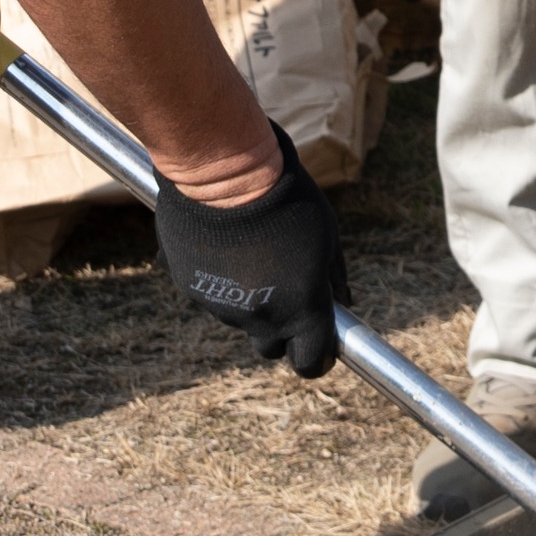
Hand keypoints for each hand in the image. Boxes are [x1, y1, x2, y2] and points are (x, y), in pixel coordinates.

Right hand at [161, 124, 344, 375]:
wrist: (225, 173)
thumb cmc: (287, 200)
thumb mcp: (326, 236)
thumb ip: (333, 279)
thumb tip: (344, 305)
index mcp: (301, 308)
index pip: (311, 362)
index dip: (317, 358)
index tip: (319, 347)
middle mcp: (262, 317)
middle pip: (271, 347)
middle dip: (280, 331)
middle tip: (284, 293)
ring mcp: (222, 307)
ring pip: (240, 319)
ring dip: (248, 299)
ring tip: (250, 251)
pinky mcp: (191, 290)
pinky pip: (211, 295)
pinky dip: (218, 280)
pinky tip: (222, 245)